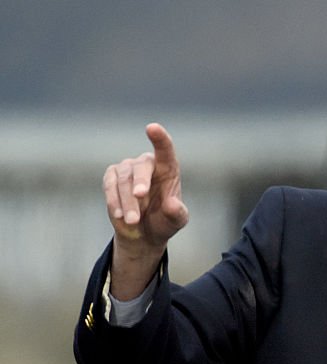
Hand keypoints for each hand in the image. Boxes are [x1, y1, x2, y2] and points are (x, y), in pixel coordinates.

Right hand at [102, 123, 188, 298]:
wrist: (144, 233)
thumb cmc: (164, 221)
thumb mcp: (176, 221)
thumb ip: (177, 212)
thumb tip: (172, 203)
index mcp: (168, 168)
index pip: (165, 150)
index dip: (160, 138)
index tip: (152, 127)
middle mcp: (147, 164)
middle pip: (141, 167)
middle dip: (140, 182)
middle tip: (141, 197)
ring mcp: (127, 168)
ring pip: (123, 180)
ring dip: (127, 201)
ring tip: (133, 221)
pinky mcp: (111, 177)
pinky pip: (109, 185)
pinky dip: (114, 201)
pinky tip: (119, 216)